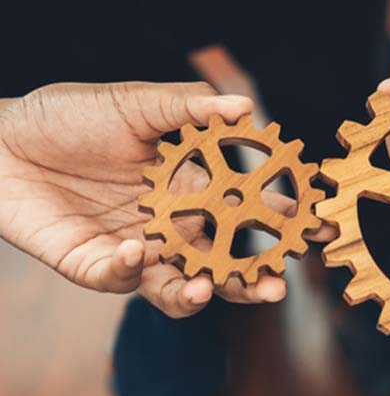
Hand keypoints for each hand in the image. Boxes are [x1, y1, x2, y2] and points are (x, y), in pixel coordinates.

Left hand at [0, 82, 324, 316]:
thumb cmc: (66, 116)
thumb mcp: (134, 103)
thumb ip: (188, 107)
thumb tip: (244, 108)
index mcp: (191, 185)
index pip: (247, 208)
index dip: (283, 221)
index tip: (317, 229)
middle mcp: (171, 224)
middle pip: (223, 260)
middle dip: (252, 278)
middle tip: (274, 287)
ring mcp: (134, 248)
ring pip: (179, 285)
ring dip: (200, 293)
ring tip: (210, 290)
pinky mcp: (93, 266)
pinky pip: (121, 281)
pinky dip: (131, 273)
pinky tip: (133, 252)